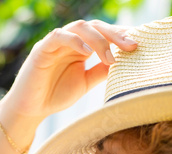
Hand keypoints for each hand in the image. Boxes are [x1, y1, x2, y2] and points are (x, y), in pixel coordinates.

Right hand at [0, 19, 137, 120]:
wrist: (31, 109)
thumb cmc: (57, 94)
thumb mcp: (86, 82)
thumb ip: (101, 71)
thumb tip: (124, 62)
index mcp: (82, 47)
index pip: (104, 34)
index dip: (121, 36)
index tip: (140, 45)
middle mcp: (70, 41)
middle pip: (96, 26)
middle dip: (116, 34)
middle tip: (132, 46)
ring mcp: (56, 43)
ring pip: (80, 27)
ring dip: (99, 40)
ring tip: (110, 57)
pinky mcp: (42, 49)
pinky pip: (58, 36)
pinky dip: (75, 41)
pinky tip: (88, 52)